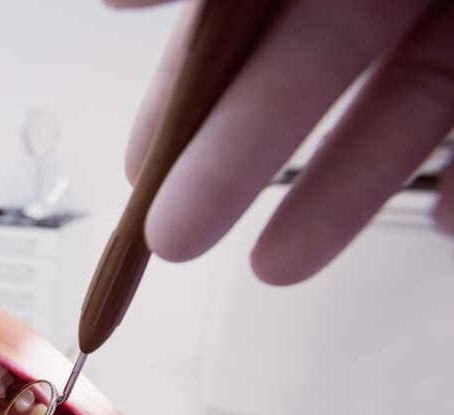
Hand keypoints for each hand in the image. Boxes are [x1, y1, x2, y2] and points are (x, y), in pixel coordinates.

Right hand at [109, 0, 453, 283]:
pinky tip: (440, 224)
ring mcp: (447, 17)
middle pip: (302, 80)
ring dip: (338, 196)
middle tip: (173, 238)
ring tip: (278, 266)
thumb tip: (115, 3)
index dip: (180, 97)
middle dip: (233, 165)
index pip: (228, 28)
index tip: (136, 171)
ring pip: (395, 114)